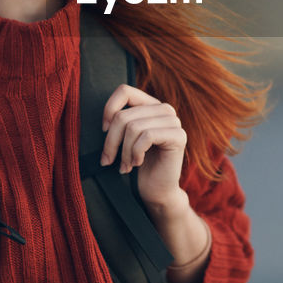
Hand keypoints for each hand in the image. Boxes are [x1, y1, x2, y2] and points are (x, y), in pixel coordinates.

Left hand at [100, 84, 186, 208]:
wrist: (156, 191)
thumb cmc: (137, 164)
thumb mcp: (125, 138)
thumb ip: (119, 122)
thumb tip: (105, 121)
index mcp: (150, 105)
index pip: (124, 91)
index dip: (109, 110)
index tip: (104, 131)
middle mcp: (164, 109)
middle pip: (124, 115)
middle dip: (111, 141)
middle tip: (108, 160)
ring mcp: (173, 121)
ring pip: (133, 127)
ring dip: (124, 152)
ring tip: (125, 165)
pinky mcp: (178, 136)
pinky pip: (146, 137)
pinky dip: (136, 153)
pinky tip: (137, 163)